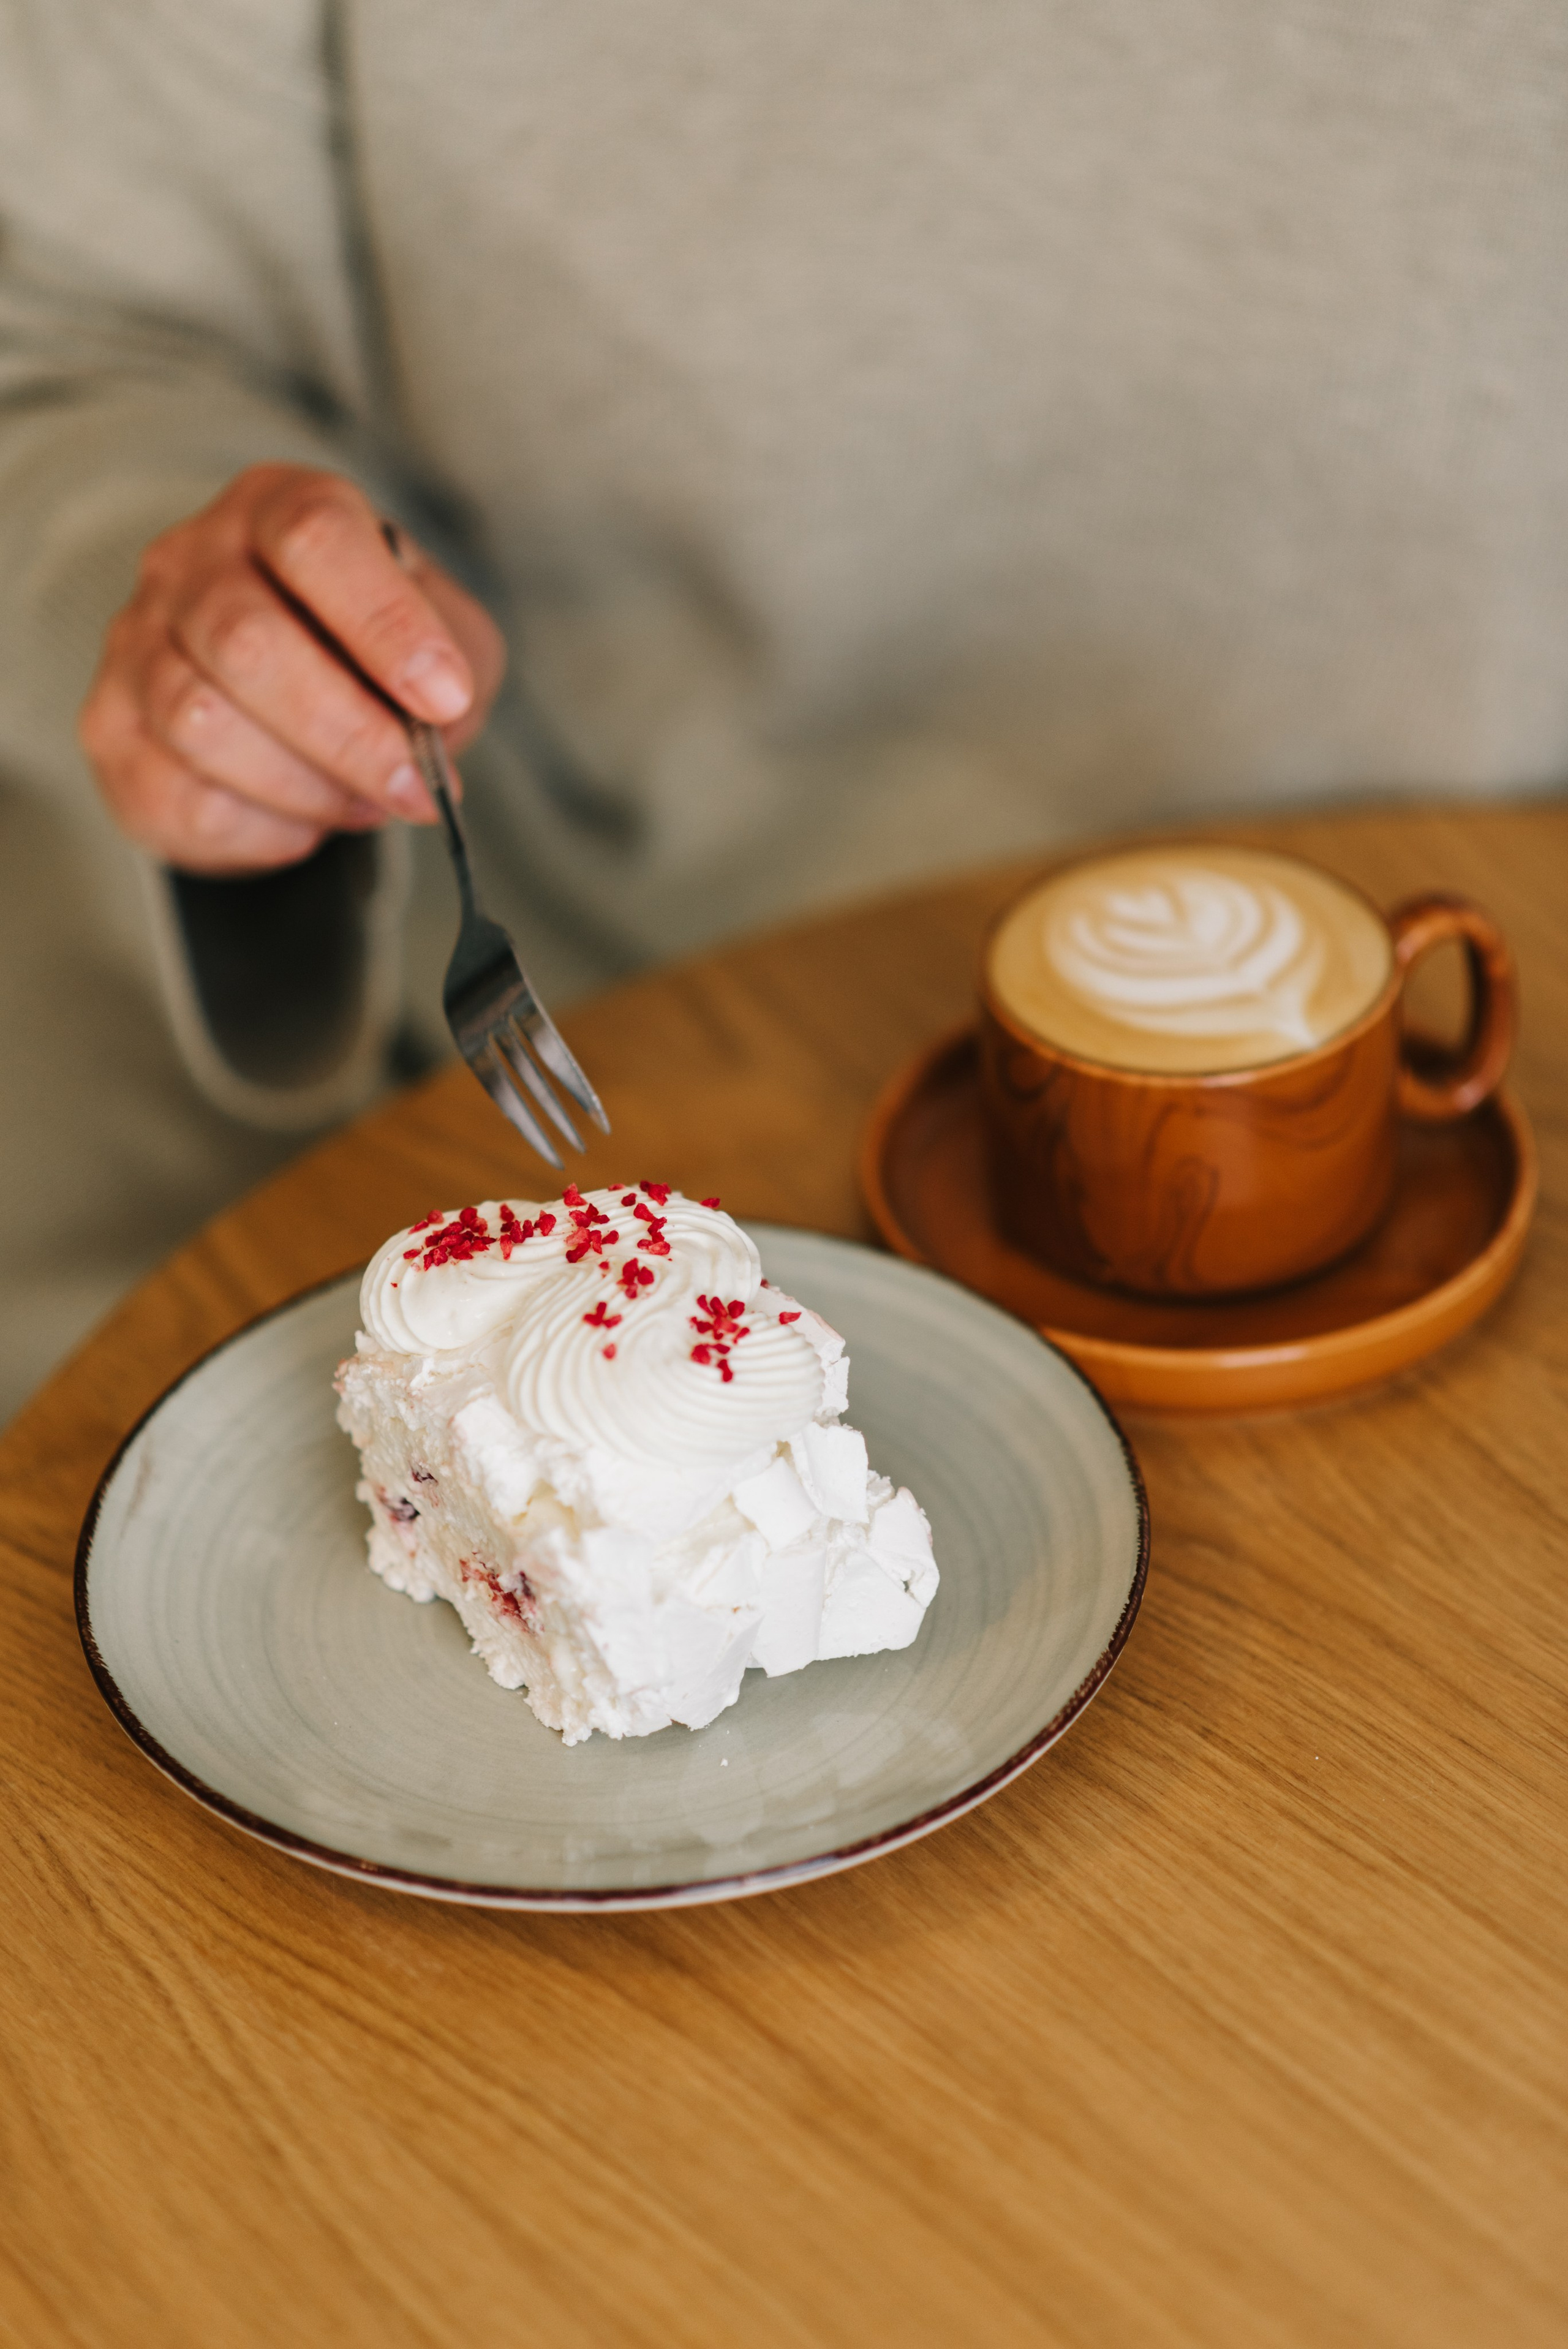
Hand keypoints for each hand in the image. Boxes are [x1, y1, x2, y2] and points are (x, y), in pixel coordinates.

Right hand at [79, 464, 506, 872]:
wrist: (295, 698)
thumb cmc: (372, 656)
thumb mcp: (445, 638)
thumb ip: (453, 663)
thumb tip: (433, 723)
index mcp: (278, 508)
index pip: (314, 538)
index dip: (384, 623)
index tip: (443, 695)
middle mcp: (191, 561)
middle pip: (248, 643)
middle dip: (349, 735)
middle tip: (415, 786)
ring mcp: (136, 642)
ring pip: (202, 725)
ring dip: (305, 786)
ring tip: (360, 802)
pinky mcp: (112, 730)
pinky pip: (181, 798)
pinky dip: (262, 829)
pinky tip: (300, 819)